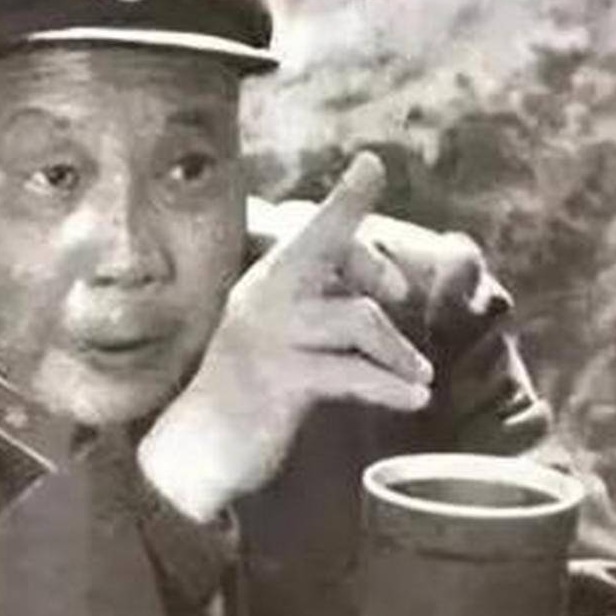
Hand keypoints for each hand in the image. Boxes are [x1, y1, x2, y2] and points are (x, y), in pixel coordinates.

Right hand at [138, 152, 432, 521]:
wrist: (197, 449)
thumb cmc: (246, 393)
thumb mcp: (281, 340)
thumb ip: (319, 308)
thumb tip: (381, 292)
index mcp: (265, 281)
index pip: (309, 230)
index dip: (345, 202)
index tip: (371, 166)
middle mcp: (263, 295)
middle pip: (322, 246)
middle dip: (369, 244)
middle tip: (402, 292)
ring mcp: (268, 335)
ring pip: (355, 316)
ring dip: (397, 350)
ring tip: (418, 377)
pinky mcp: (278, 378)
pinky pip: (350, 372)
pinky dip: (389, 385)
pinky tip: (413, 397)